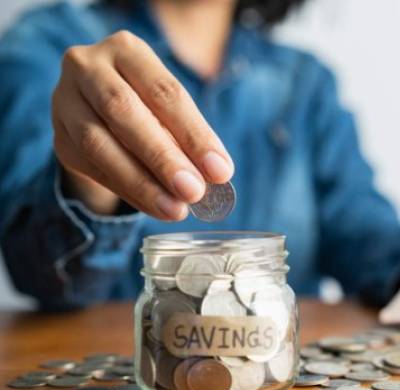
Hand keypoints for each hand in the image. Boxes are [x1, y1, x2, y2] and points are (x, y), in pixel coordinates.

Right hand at [52, 31, 233, 219]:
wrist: (98, 108)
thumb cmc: (148, 105)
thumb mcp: (170, 109)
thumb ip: (188, 136)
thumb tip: (216, 174)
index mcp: (127, 51)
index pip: (164, 92)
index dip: (194, 133)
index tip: (220, 171)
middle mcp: (88, 67)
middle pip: (125, 112)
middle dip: (163, 158)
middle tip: (194, 191)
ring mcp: (65, 101)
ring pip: (99, 144)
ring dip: (142, 182)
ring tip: (175, 208)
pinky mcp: (59, 137)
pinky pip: (92, 168)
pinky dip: (128, 191)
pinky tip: (155, 206)